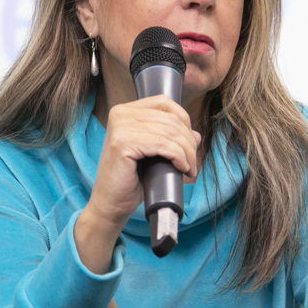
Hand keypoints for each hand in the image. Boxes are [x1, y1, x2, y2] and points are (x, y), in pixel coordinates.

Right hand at [75, 95, 199, 273]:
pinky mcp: (123, 143)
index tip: (190, 144)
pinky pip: (163, 144)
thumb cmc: (131, 180)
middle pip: (170, 118)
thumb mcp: (154, 154)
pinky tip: (182, 168)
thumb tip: (196, 134)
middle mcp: (121, 113)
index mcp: (126, 111)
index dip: (184, 121)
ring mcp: (120, 127)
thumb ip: (172, 140)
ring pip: (170, 132)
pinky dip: (178, 156)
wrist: (110, 204)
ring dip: (187, 152)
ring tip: (189, 169)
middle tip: (193, 163)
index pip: (165, 102)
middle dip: (189, 142)